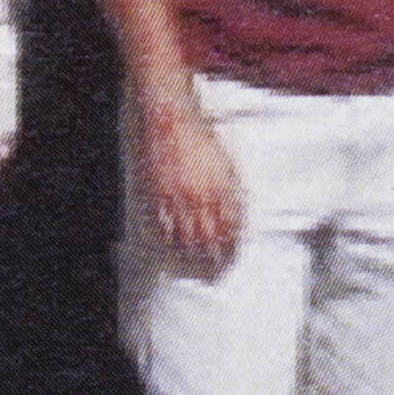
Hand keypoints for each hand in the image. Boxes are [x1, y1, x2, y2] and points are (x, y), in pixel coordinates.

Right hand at [131, 92, 245, 275]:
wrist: (172, 121)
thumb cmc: (202, 139)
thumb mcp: (226, 163)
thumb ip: (232, 190)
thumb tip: (235, 217)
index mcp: (221, 188)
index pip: (230, 227)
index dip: (232, 246)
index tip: (232, 257)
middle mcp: (201, 197)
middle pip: (209, 238)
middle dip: (214, 259)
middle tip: (216, 272)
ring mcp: (178, 198)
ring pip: (186, 237)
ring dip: (192, 256)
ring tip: (196, 267)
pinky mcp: (158, 196)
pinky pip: (164, 226)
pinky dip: (169, 241)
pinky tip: (173, 248)